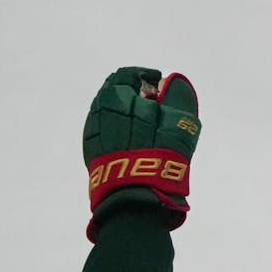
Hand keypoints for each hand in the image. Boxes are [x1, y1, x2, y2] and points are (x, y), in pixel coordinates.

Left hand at [83, 67, 200, 241]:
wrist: (135, 196)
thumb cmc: (160, 156)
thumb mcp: (180, 123)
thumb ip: (179, 97)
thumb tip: (176, 81)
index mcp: (116, 96)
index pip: (127, 75)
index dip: (146, 77)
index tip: (161, 85)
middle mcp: (98, 110)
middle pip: (115, 92)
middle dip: (135, 94)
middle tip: (156, 106)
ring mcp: (93, 131)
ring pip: (109, 112)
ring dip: (126, 113)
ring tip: (146, 126)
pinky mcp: (91, 151)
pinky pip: (105, 130)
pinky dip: (119, 128)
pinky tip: (134, 141)